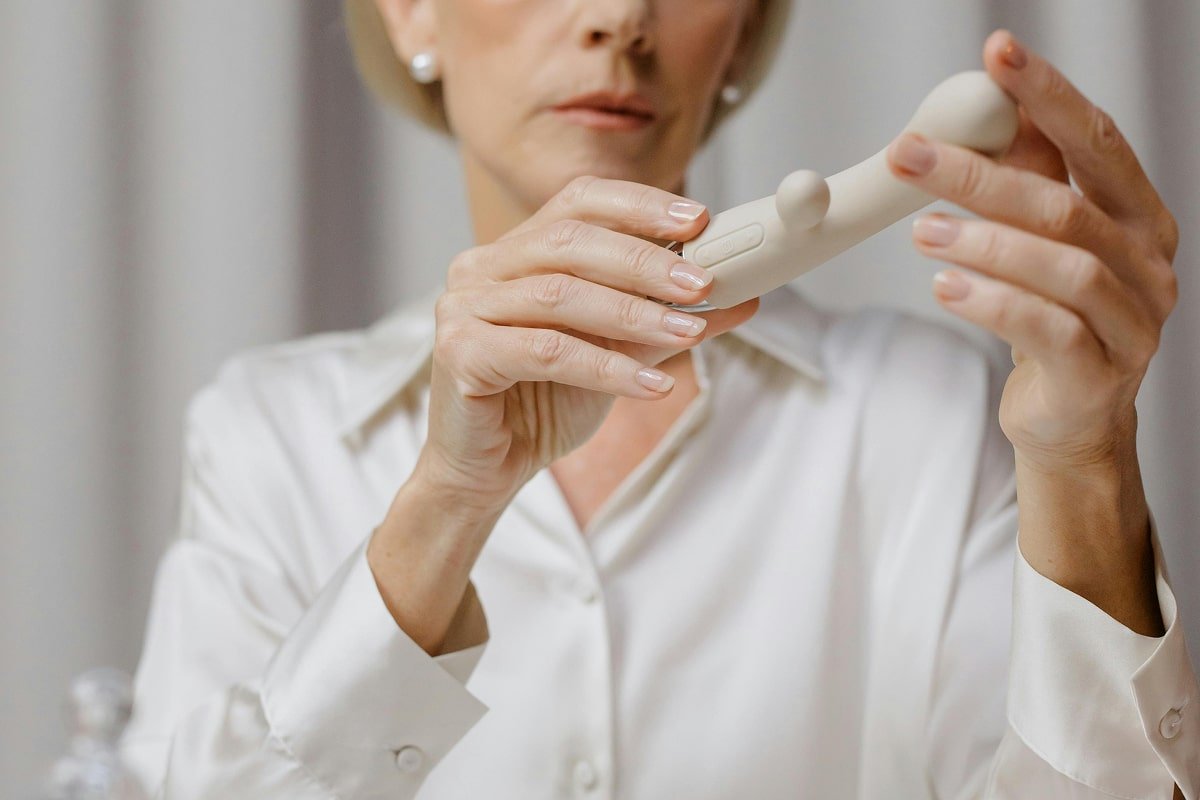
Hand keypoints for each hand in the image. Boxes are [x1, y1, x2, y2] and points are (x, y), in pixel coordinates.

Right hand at [417, 176, 758, 507]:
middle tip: (703, 283)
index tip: (699, 220)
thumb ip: (667, 320)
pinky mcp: (460, 353)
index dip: (640, 205)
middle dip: (646, 261)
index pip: (579, 202)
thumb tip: (744, 296)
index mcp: (515, 252)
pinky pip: (546, 351)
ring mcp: (463, 307)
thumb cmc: (541, 404)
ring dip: (634, 313)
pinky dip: (606, 366)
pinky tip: (650, 384)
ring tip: (687, 331)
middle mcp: (481, 268)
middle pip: (571, 241)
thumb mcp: (618, 353)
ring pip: (560, 294)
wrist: (487, 471)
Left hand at [885, 29, 1178, 474]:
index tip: (997, 55)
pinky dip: (990, 302)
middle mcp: (1148, 264)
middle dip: (981, 175)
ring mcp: (1133, 323)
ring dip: (983, 243)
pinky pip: (1046, 328)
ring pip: (1062, 267)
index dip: (1048, 95)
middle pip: (1066, 204)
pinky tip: (944, 287)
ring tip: (921, 233)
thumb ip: (1030, 181)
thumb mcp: (1041, 244)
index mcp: (1138, 217)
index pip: (1097, 141)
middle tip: (910, 157)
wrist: (1069, 417)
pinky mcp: (1099, 374)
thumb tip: (991, 108)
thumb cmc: (1052, 319)